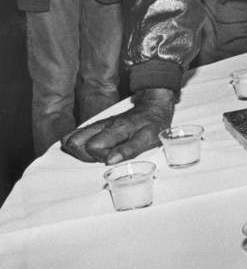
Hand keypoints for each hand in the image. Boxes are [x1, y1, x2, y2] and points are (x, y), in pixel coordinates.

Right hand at [61, 88, 175, 163]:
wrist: (152, 106)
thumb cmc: (152, 125)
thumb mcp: (147, 139)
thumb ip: (128, 150)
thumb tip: (109, 161)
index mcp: (116, 129)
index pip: (92, 146)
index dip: (99, 157)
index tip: (112, 158)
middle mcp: (102, 125)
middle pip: (74, 142)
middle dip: (84, 156)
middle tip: (100, 157)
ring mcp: (96, 125)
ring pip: (71, 138)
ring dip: (78, 151)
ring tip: (95, 155)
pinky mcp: (94, 126)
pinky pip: (75, 135)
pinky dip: (77, 146)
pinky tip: (90, 150)